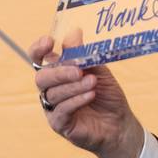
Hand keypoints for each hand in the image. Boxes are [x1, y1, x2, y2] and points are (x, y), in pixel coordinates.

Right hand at [29, 35, 144, 157]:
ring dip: (73, 86)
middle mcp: (51, 89)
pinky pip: (61, 111)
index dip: (38, 50)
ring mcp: (52, 108)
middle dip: (59, 72)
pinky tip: (90, 95)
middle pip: (41, 77)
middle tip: (78, 70)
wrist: (120, 124)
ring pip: (52, 94)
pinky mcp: (59, 125)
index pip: (38, 59)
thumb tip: (74, 32)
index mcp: (56, 72)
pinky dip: (75, 101)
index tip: (49, 42)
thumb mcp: (99, 71)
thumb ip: (85, 54)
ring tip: (92, 82)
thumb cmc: (107, 95)